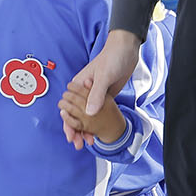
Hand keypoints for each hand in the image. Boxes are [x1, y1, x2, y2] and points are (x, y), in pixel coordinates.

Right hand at [63, 30, 140, 145]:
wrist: (126, 50)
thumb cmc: (112, 58)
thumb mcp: (103, 76)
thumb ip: (96, 94)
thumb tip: (89, 113)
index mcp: (78, 85)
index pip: (68, 108)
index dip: (68, 124)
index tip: (71, 137)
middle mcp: (83, 92)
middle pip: (76, 115)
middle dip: (76, 130)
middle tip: (79, 144)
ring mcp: (94, 95)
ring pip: (86, 116)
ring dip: (86, 129)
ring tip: (89, 142)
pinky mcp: (105, 96)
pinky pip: (97, 113)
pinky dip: (95, 124)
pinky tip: (97, 132)